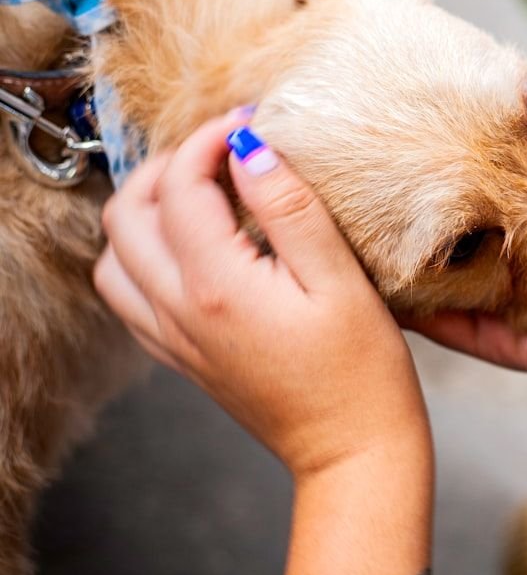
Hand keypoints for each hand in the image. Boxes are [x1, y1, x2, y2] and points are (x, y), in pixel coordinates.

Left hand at [94, 112, 429, 478]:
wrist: (354, 451)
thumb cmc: (362, 374)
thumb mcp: (340, 282)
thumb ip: (291, 211)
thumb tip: (252, 149)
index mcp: (218, 287)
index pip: (183, 185)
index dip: (212, 139)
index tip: (250, 123)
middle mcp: (180, 311)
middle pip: (128, 212)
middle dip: (170, 166)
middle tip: (223, 152)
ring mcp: (174, 338)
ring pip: (115, 255)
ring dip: (147, 211)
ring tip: (202, 194)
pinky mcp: (183, 357)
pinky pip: (129, 295)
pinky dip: (144, 255)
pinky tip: (194, 249)